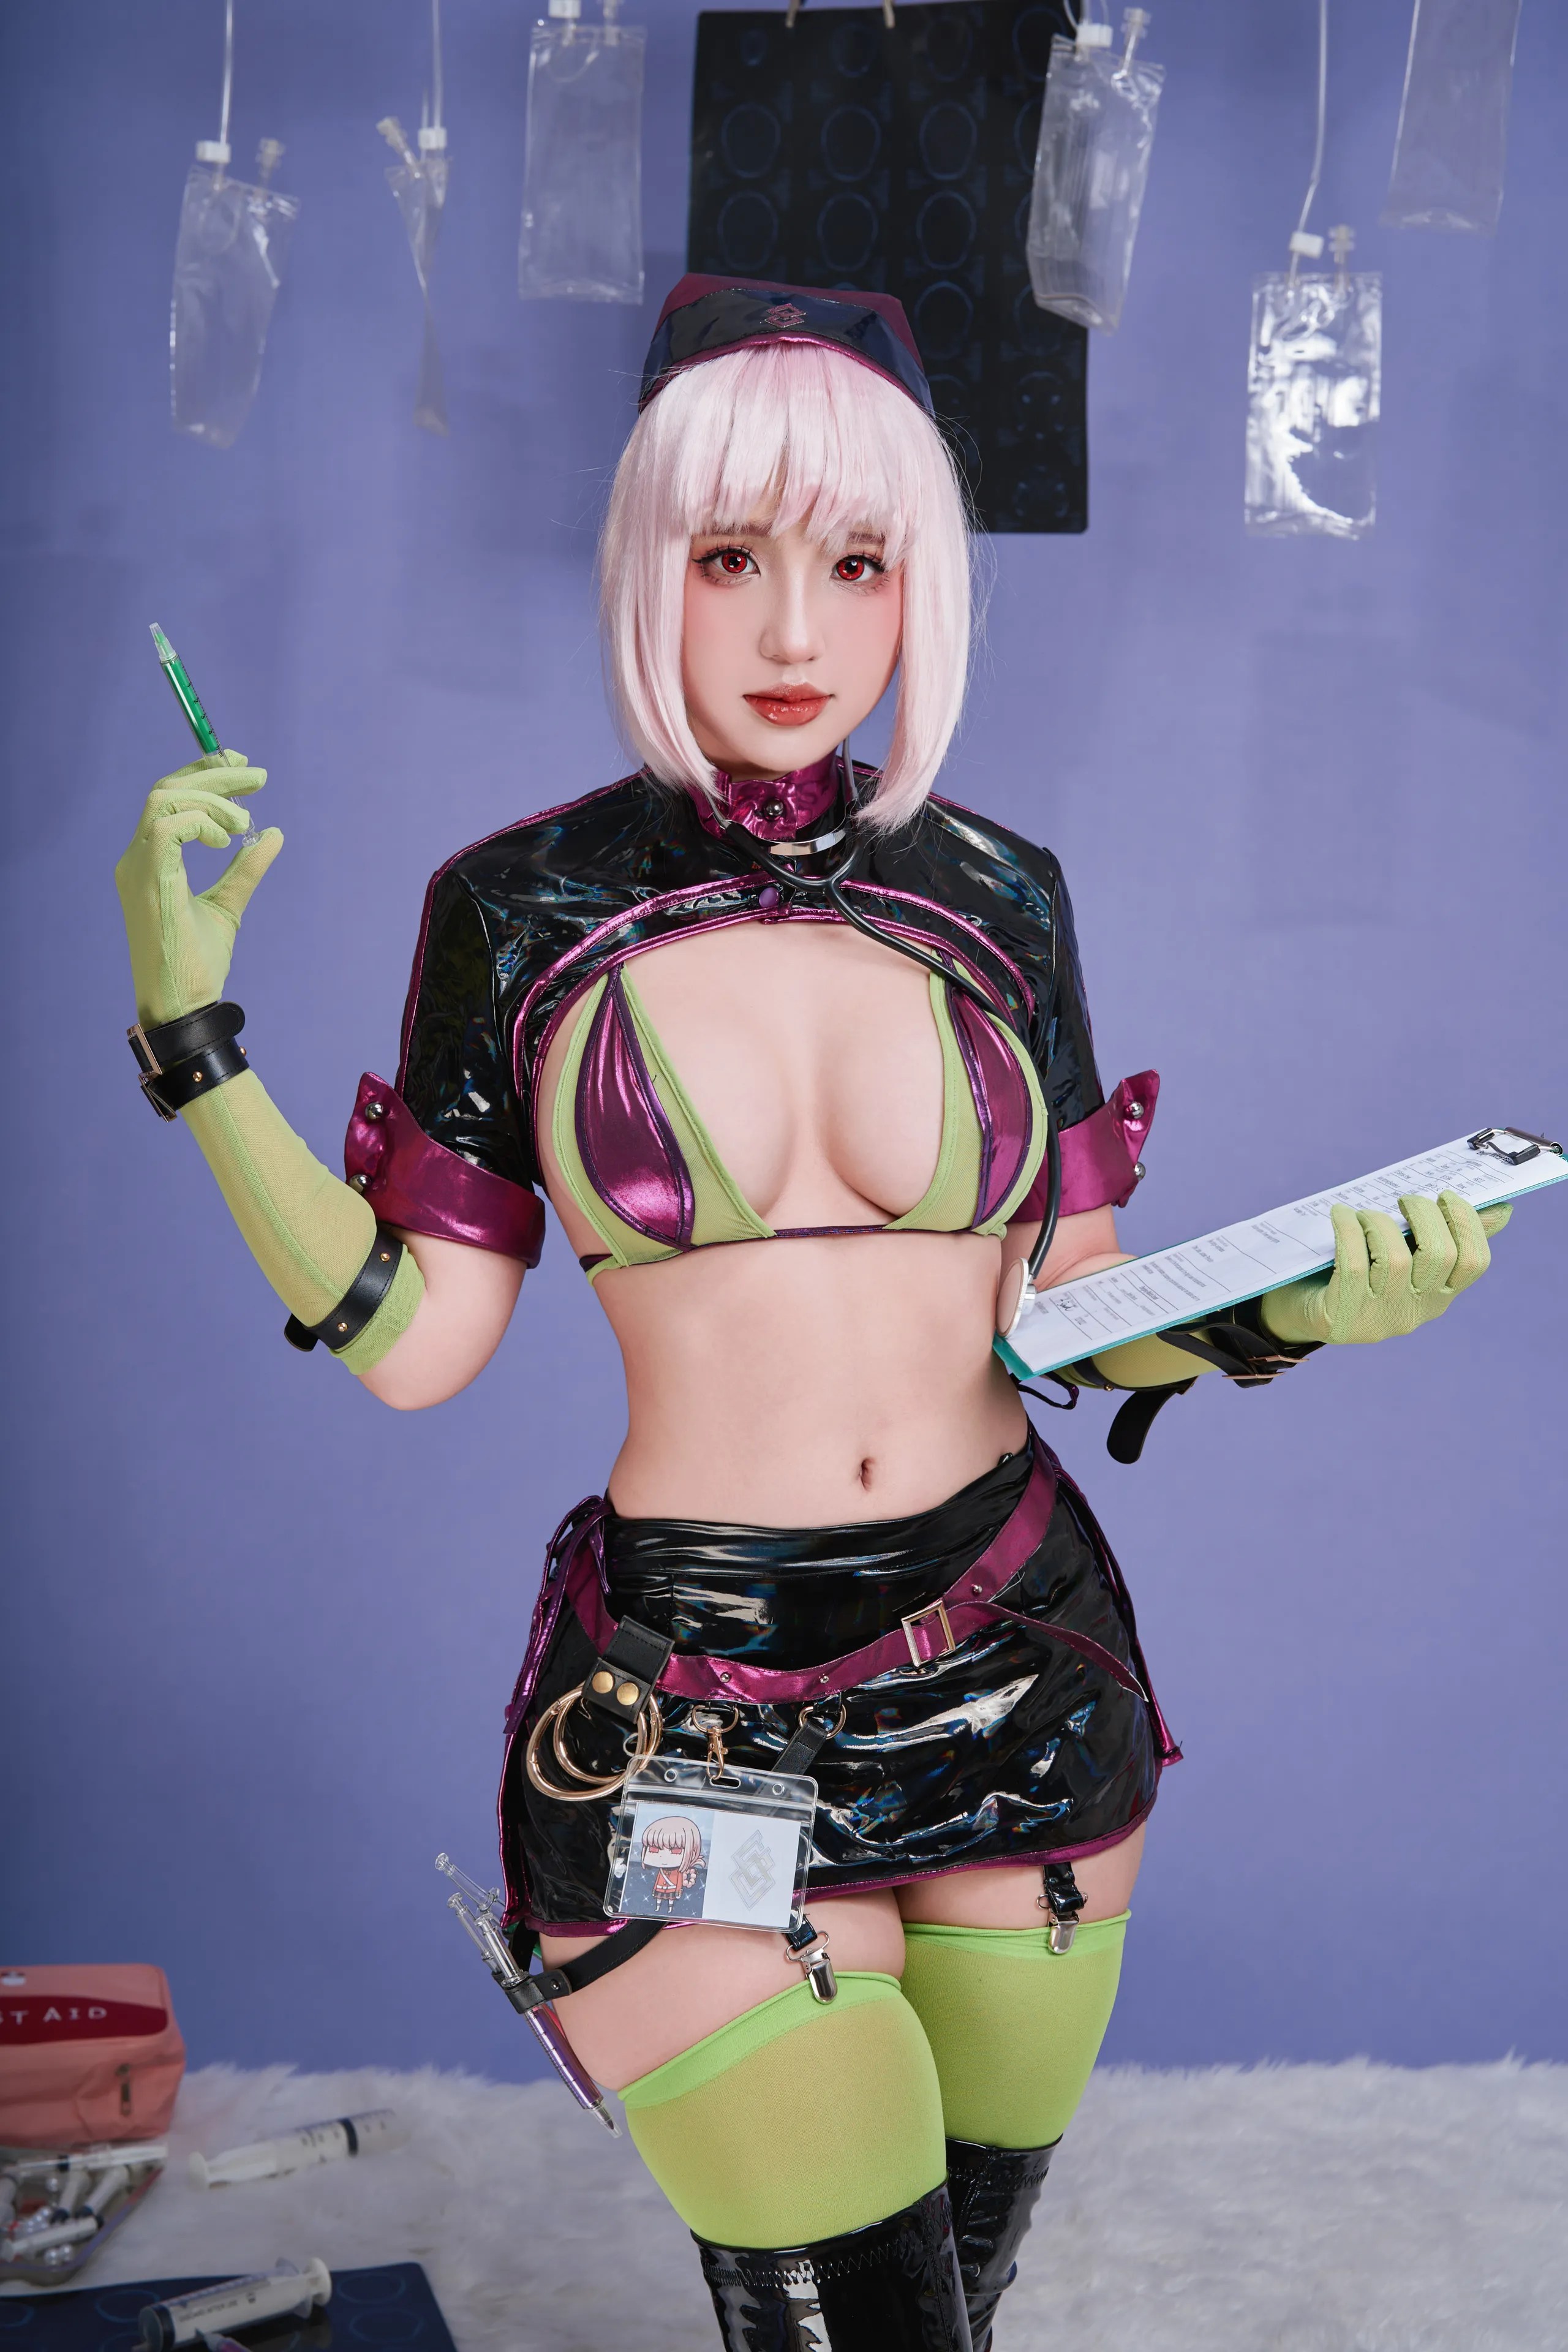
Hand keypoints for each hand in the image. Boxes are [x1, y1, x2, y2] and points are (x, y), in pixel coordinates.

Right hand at [115, 751, 280, 1023]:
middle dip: (214, 774)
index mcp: (149, 861)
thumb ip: (246, 870)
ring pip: (165, 799)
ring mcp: (137, 867)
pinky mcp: (147, 879)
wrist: (184, 1004)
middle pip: (167, 788)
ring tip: (244, 822)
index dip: (203, 773)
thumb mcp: (228, 906)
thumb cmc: (197, 964)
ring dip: (212, 800)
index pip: (168, 797)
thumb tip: (273, 835)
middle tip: (257, 776)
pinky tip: (228, 841)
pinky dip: (203, 822)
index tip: (240, 767)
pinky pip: (169, 826)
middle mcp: (135, 858)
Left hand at [1260, 1192, 1511, 1346]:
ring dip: (1380, 1222)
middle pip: (1439, 1255)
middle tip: (1403, 1198)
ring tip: (1364, 1212)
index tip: (1444, 1196)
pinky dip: (1348, 1230)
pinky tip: (1340, 1214)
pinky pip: (1354, 1265)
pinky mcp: (1343, 1318)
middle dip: (1424, 1213)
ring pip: (1396, 1260)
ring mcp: (1379, 1319)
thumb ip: (1444, 1235)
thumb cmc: (1354, 1272)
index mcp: (1437, 1296)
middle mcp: (1415, 1312)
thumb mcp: (1401, 1254)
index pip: (1474, 1262)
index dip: (1466, 1222)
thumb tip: (1501, 1210)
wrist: (1297, 1310)